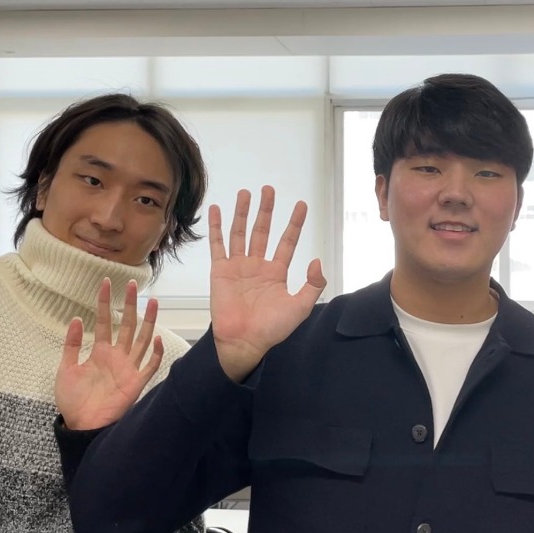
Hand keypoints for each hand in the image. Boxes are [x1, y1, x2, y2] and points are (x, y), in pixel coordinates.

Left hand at [55, 278, 164, 430]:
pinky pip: (150, 366)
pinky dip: (156, 353)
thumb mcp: (66, 369)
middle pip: (128, 325)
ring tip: (153, 301)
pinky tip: (159, 339)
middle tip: (132, 284)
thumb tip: (76, 319)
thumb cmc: (73, 400)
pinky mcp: (137, 383)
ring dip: (149, 321)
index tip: (105, 283)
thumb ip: (71, 345)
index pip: (106, 322)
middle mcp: (117, 356)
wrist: (82, 425)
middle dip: (130, 304)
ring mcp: (129, 368)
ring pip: (142, 339)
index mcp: (100, 352)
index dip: (105, 303)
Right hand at [209, 186, 325, 381]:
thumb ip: (313, 284)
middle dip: (266, 211)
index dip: (294, 224)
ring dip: (243, 213)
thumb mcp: (301, 307)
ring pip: (241, 233)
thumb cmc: (272, 328)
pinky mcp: (220, 271)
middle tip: (269, 190)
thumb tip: (317, 260)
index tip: (300, 205)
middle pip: (263, 231)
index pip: (287, 241)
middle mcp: (257, 265)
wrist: (245, 342)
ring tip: (246, 193)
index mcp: (277, 272)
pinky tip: (217, 209)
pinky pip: (218, 245)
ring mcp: (238, 266)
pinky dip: (217, 227)